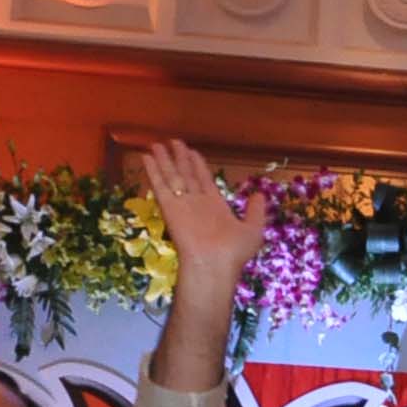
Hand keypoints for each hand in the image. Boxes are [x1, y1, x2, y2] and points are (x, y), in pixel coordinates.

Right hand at [137, 139, 268, 292]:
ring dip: (164, 160)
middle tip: (173, 142)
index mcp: (215, 205)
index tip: (192, 151)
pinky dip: (152, 170)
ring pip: (172, 176)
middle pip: (186, 174)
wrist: (214, 264)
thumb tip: (260, 195)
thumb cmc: (234, 252)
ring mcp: (182, 204)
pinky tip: (146, 157)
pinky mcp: (169, 207)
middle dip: (180, 158)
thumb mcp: (253, 230)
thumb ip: (255, 211)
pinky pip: (159, 184)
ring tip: (157, 144)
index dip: (198, 165)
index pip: (204, 179)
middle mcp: (197, 202)